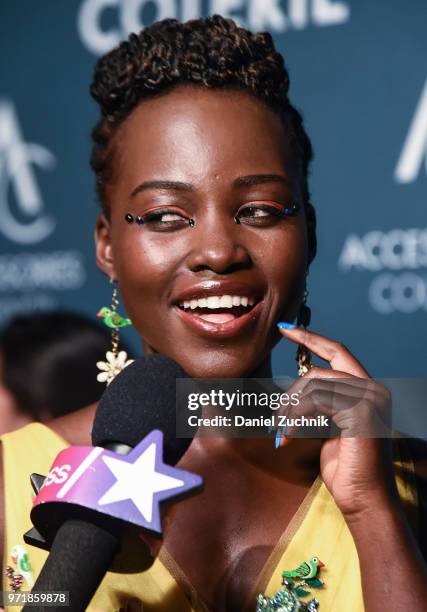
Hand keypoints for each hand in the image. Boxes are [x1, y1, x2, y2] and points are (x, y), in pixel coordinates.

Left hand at [278, 326, 398, 518]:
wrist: (363, 500)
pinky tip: (287, 437)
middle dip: (291, 391)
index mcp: (368, 389)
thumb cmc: (345, 469)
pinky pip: (316, 401)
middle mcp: (374, 388)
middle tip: (276, 417)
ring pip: (314, 385)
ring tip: (281, 431)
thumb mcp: (329, 428)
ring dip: (289, 409)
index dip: (311, 338)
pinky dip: (295, 417)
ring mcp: (371, 398)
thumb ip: (320, 404)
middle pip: (319, 371)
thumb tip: (295, 391)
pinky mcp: (362, 411)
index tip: (285, 329)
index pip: (337, 351)